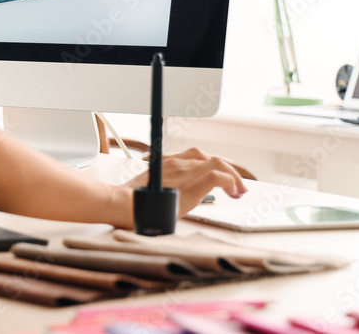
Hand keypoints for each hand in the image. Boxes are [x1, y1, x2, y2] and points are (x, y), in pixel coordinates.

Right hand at [124, 147, 248, 216]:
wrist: (120, 203)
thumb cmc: (129, 200)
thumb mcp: (148, 186)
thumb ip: (162, 185)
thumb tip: (169, 196)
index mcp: (167, 162)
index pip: (196, 156)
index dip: (212, 164)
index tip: (220, 179)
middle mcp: (177, 163)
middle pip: (211, 158)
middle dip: (229, 171)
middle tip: (236, 188)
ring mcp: (184, 173)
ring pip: (218, 163)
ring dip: (233, 176)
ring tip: (238, 191)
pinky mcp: (190, 187)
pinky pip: (216, 177)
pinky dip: (228, 182)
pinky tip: (231, 191)